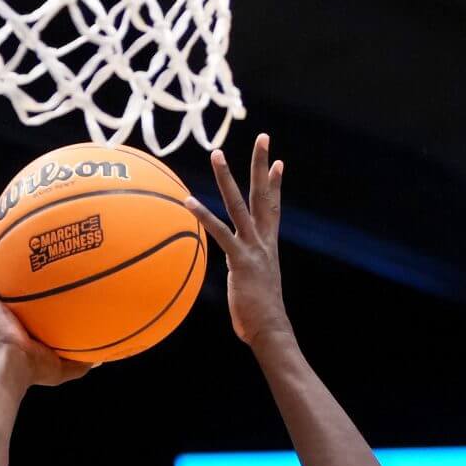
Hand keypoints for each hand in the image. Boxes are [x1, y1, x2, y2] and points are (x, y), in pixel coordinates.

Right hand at [0, 222, 91, 386]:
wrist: (12, 366)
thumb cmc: (36, 368)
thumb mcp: (67, 364)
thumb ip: (84, 359)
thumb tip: (105, 357)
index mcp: (19, 320)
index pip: (27, 292)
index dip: (35, 275)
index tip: (49, 255)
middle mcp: (2, 308)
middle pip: (8, 273)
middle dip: (14, 251)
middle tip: (27, 229)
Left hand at [186, 132, 292, 349]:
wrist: (270, 329)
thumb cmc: (260, 316)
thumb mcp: (253, 288)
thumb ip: (244, 276)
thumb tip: (237, 281)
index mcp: (268, 245)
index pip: (273, 207)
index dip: (275, 184)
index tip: (277, 162)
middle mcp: (263, 241)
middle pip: (262, 194)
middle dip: (261, 164)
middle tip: (263, 136)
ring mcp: (252, 248)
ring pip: (238, 204)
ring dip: (227, 177)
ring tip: (217, 153)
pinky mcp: (239, 260)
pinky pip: (219, 233)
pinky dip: (202, 216)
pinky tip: (188, 200)